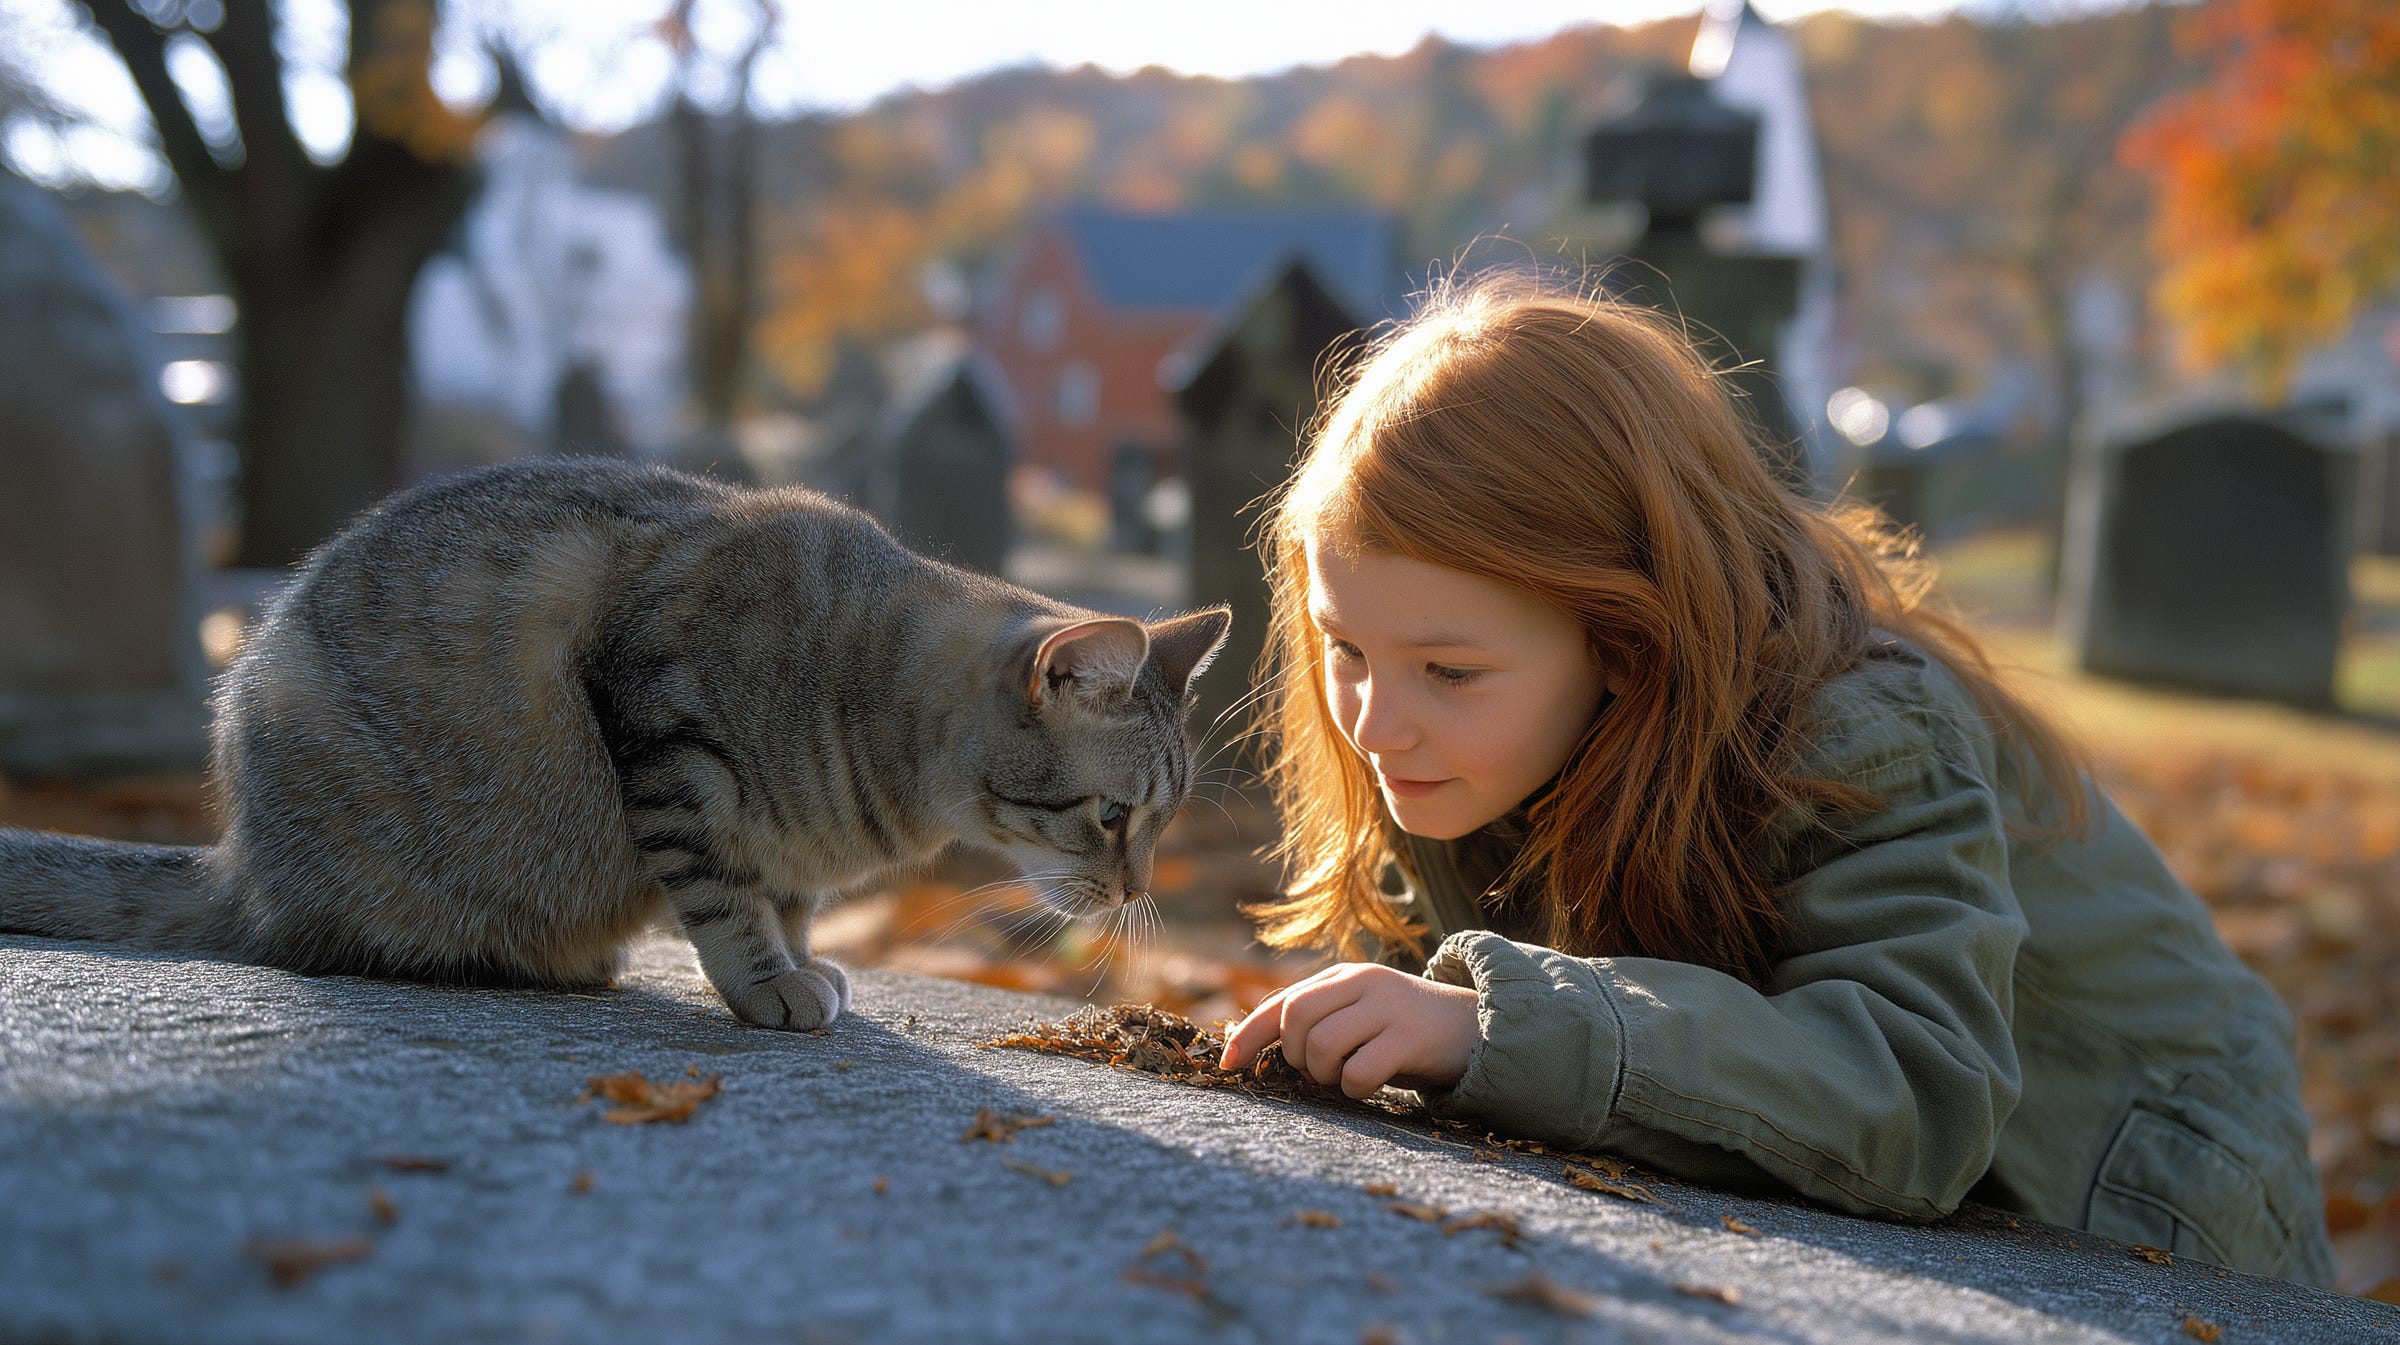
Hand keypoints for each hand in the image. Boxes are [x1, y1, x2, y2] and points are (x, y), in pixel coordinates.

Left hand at [1220, 963, 1479, 1098]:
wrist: (1475, 1029)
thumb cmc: (1403, 1032)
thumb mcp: (1358, 1014)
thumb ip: (1316, 1020)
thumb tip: (1249, 1044)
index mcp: (1343, 977)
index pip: (1282, 1002)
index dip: (1248, 1034)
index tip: (1227, 1066)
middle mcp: (1362, 983)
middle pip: (1295, 1019)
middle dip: (1294, 1056)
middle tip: (1318, 1071)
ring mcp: (1387, 1007)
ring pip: (1321, 1046)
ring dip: (1325, 1075)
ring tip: (1346, 1077)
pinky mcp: (1409, 1037)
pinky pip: (1359, 1072)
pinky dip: (1355, 1088)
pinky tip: (1371, 1085)